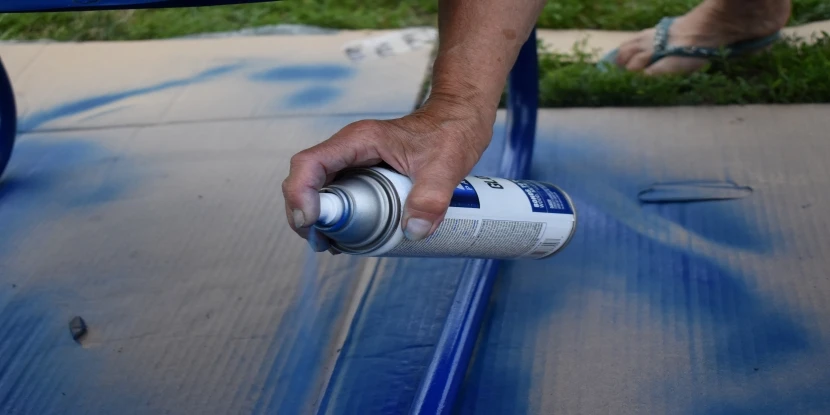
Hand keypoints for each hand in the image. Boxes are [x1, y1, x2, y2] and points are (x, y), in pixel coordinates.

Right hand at [282, 95, 495, 251]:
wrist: (458, 119)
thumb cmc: (450, 133)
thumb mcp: (445, 167)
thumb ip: (432, 198)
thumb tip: (414, 232)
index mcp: (359, 140)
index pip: (310, 163)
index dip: (300, 193)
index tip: (311, 222)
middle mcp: (349, 148)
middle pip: (306, 179)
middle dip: (304, 212)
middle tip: (320, 243)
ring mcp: (353, 159)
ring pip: (317, 187)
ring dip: (317, 216)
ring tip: (330, 244)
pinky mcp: (361, 171)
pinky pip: (336, 192)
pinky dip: (334, 214)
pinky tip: (345, 235)